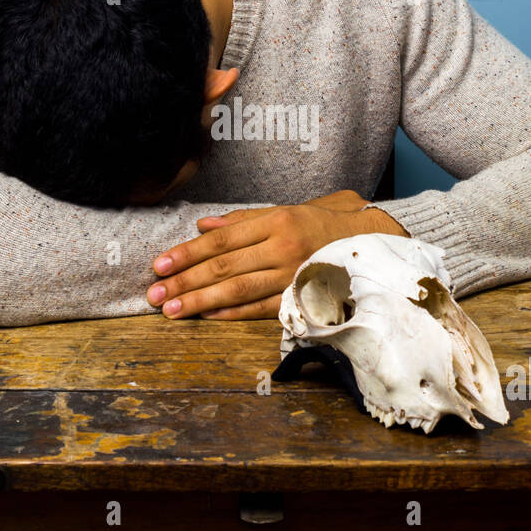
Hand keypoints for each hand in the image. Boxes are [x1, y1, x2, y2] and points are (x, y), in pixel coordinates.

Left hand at [146, 190, 408, 319]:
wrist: (377, 241)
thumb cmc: (325, 225)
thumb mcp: (286, 211)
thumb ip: (243, 220)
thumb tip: (202, 226)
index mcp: (277, 221)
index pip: (222, 239)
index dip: (188, 253)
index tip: (159, 265)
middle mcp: (284, 248)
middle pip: (225, 267)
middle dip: (186, 282)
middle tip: (154, 295)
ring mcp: (295, 276)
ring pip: (240, 291)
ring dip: (202, 303)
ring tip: (172, 311)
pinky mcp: (304, 298)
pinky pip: (264, 309)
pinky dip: (235, 314)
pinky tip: (210, 318)